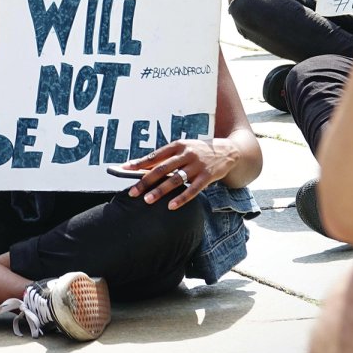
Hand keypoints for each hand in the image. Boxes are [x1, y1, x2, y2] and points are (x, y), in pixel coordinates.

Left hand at [122, 138, 239, 210]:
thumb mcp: (183, 148)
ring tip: (147, 200)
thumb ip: (165, 158)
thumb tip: (142, 167)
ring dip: (160, 191)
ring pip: (175, 180)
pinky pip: (193, 190)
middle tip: (132, 192)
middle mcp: (186, 154)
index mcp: (177, 146)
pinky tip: (170, 206)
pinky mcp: (208, 177)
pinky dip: (181, 199)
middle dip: (145, 181)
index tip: (124, 170)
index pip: (154, 156)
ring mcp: (197, 166)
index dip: (139, 163)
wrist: (228, 151)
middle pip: (162, 169)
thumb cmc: (198, 151)